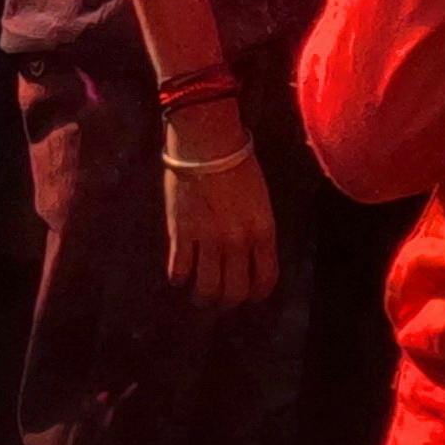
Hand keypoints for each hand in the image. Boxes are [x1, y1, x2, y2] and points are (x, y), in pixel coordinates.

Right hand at [160, 111, 281, 308]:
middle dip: (228, 302)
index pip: (265, 280)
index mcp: (263, 232)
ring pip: (208, 288)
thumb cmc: (237, 165)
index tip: (249, 296)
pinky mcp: (181, 233)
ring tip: (199, 297)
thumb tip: (248, 256)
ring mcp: (208, 240)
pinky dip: (179, 278)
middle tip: (221, 301)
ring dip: (203, 298)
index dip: (257, 294)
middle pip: (235, 291)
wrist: (206, 143)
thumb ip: (256, 231)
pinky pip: (180, 269)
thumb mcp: (260, 202)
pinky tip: (179, 276)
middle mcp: (238, 242)